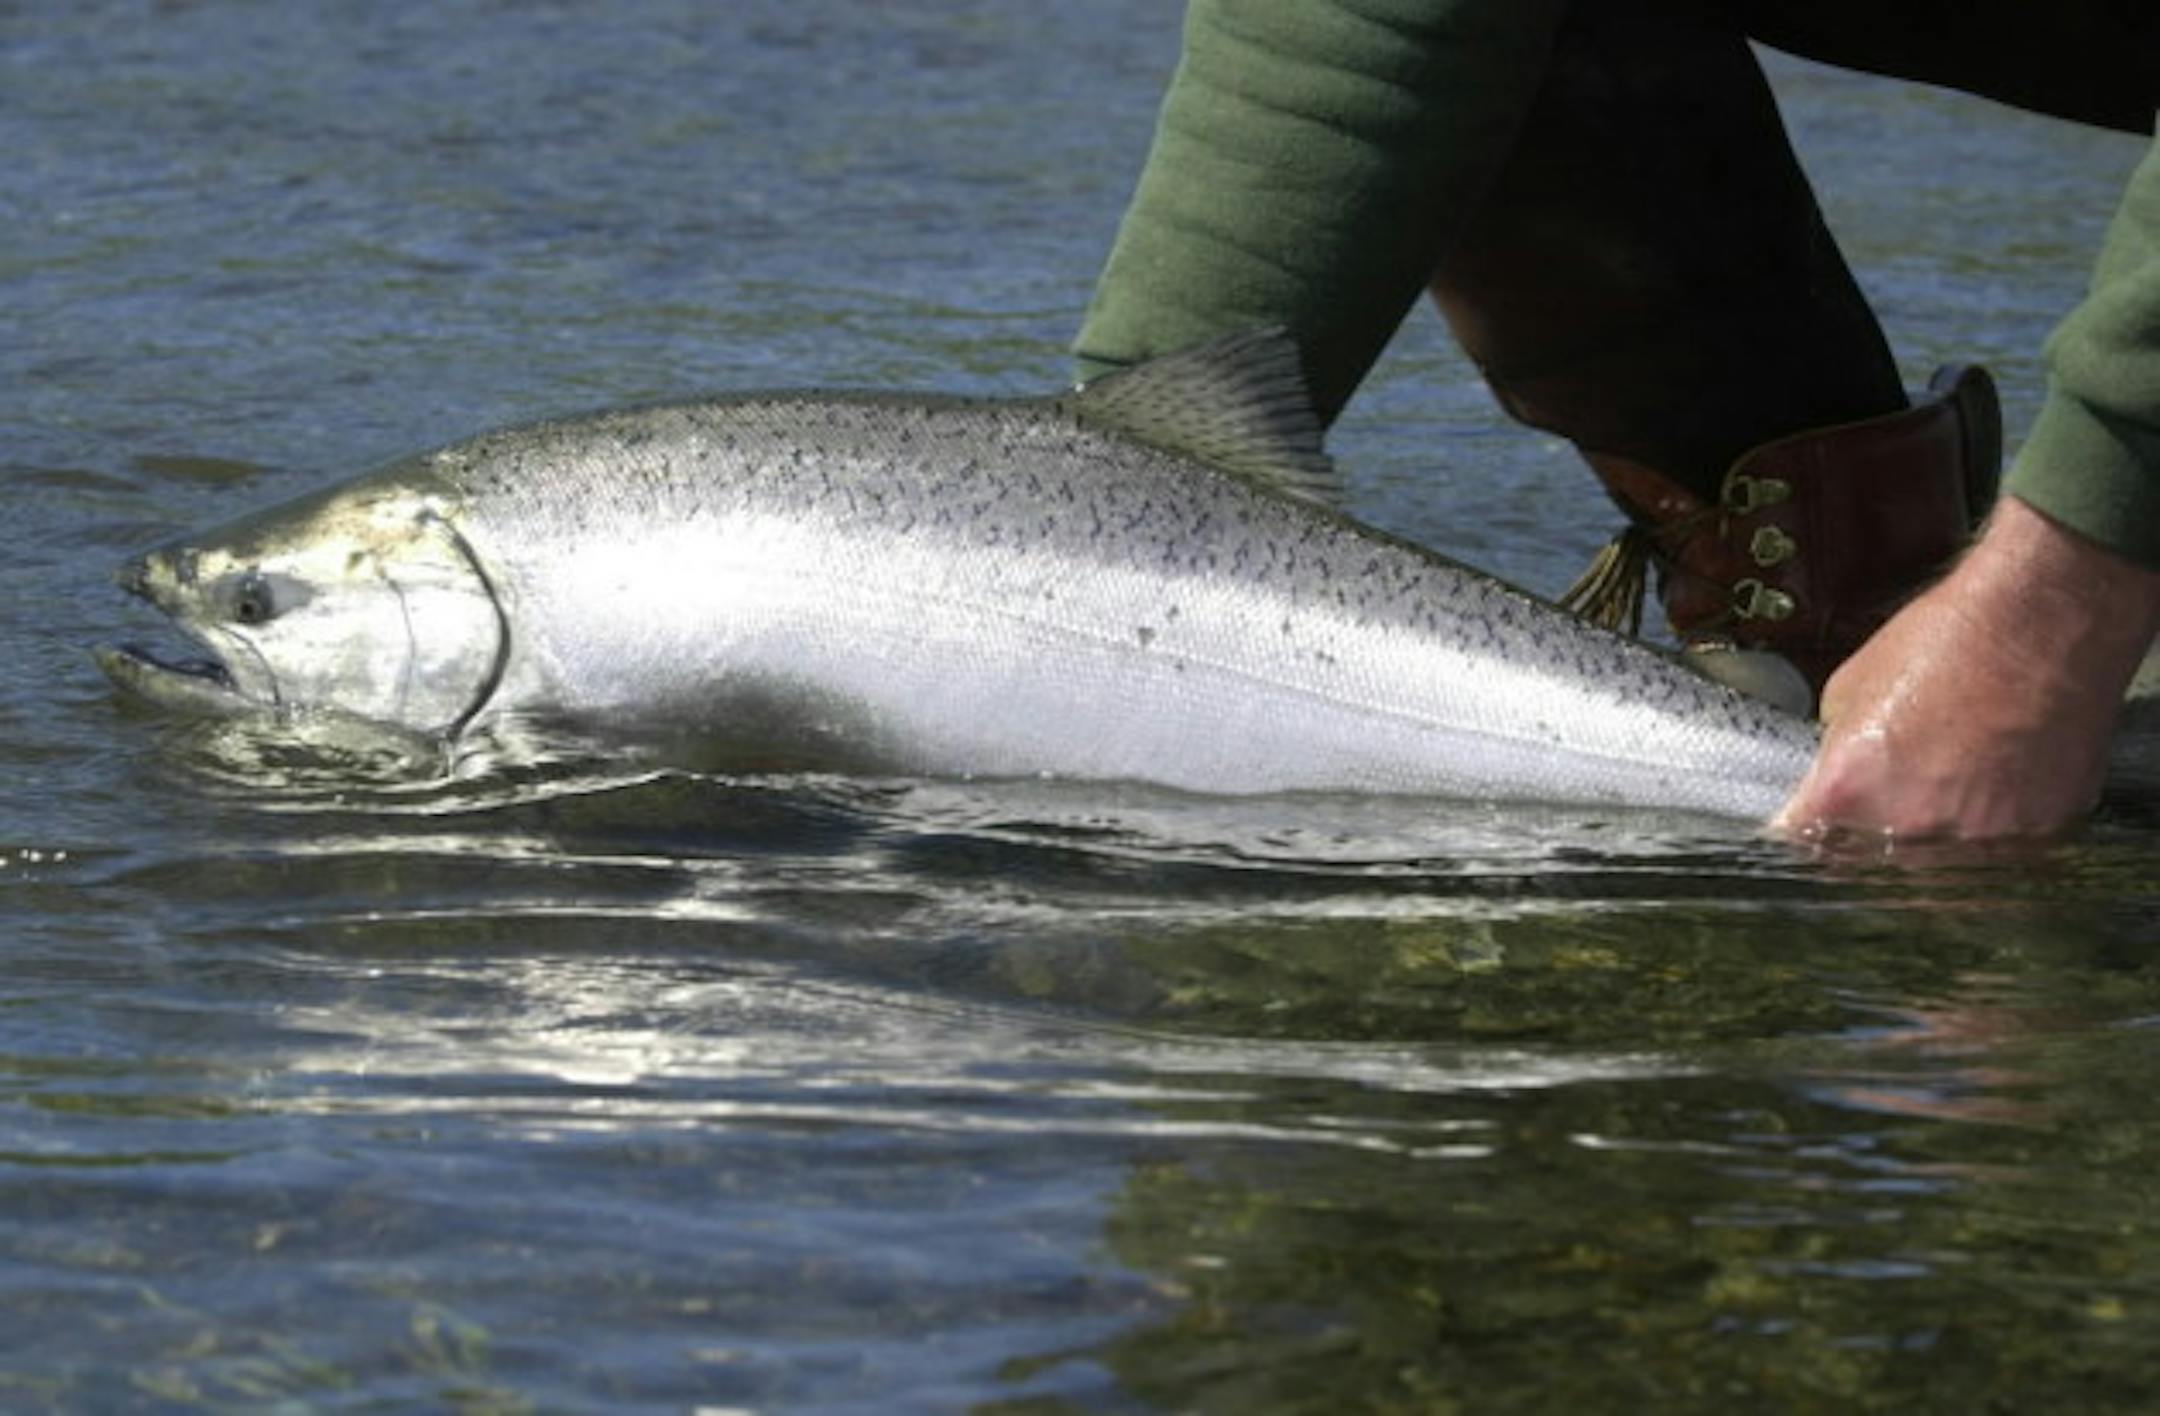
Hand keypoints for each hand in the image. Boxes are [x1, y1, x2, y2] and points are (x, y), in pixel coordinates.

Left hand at [1772, 497, 2159, 840]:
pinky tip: (1996, 788)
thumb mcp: (1849, 687)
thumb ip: (1835, 750)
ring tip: (1950, 788)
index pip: (1804, 843)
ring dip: (1934, 843)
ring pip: (1938, 870)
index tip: (1812, 826)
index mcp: (1847, 792)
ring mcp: (1977, 841)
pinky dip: (1993, 833)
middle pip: (1870, 867)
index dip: (1808, 831)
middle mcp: (1908, 829)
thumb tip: (1835, 775)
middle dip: (1870, 839)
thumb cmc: (1944, 639)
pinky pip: (2000, 855)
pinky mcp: (2038, 837)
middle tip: (1888, 801)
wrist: (2043, 620)